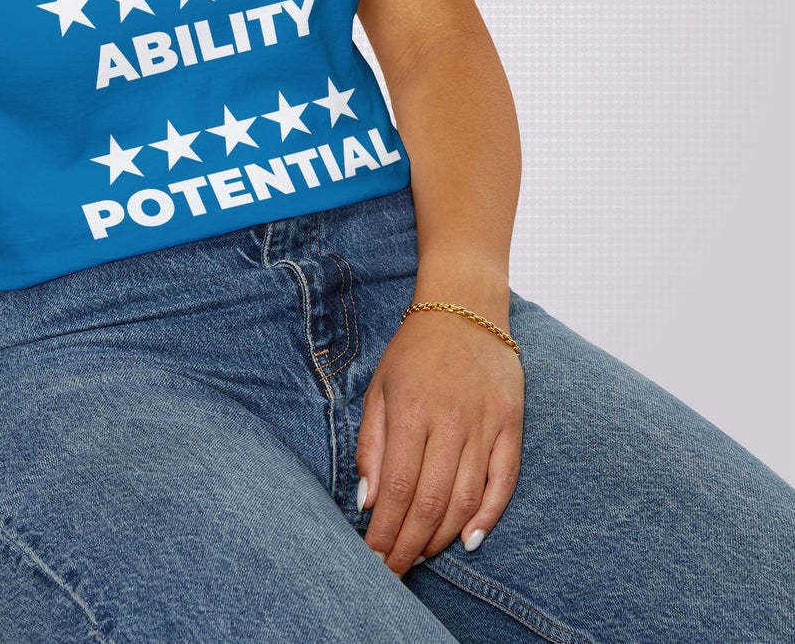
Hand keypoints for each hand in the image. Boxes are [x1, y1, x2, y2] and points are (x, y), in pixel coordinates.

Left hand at [355, 307, 524, 574]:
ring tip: (422, 556)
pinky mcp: (512, 425)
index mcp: (411, 411)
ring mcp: (485, 424)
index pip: (398, 487)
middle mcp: (450, 421)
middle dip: (410, 545)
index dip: (386, 530)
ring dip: (442, 536)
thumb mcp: (379, 388)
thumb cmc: (414, 351)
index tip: (374, 558)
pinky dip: (488, 515)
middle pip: (431, 501)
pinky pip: (504, 481)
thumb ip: (371, 445)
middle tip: (395, 571)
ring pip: (466, 499)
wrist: (465, 308)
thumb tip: (368, 501)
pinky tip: (469, 539)